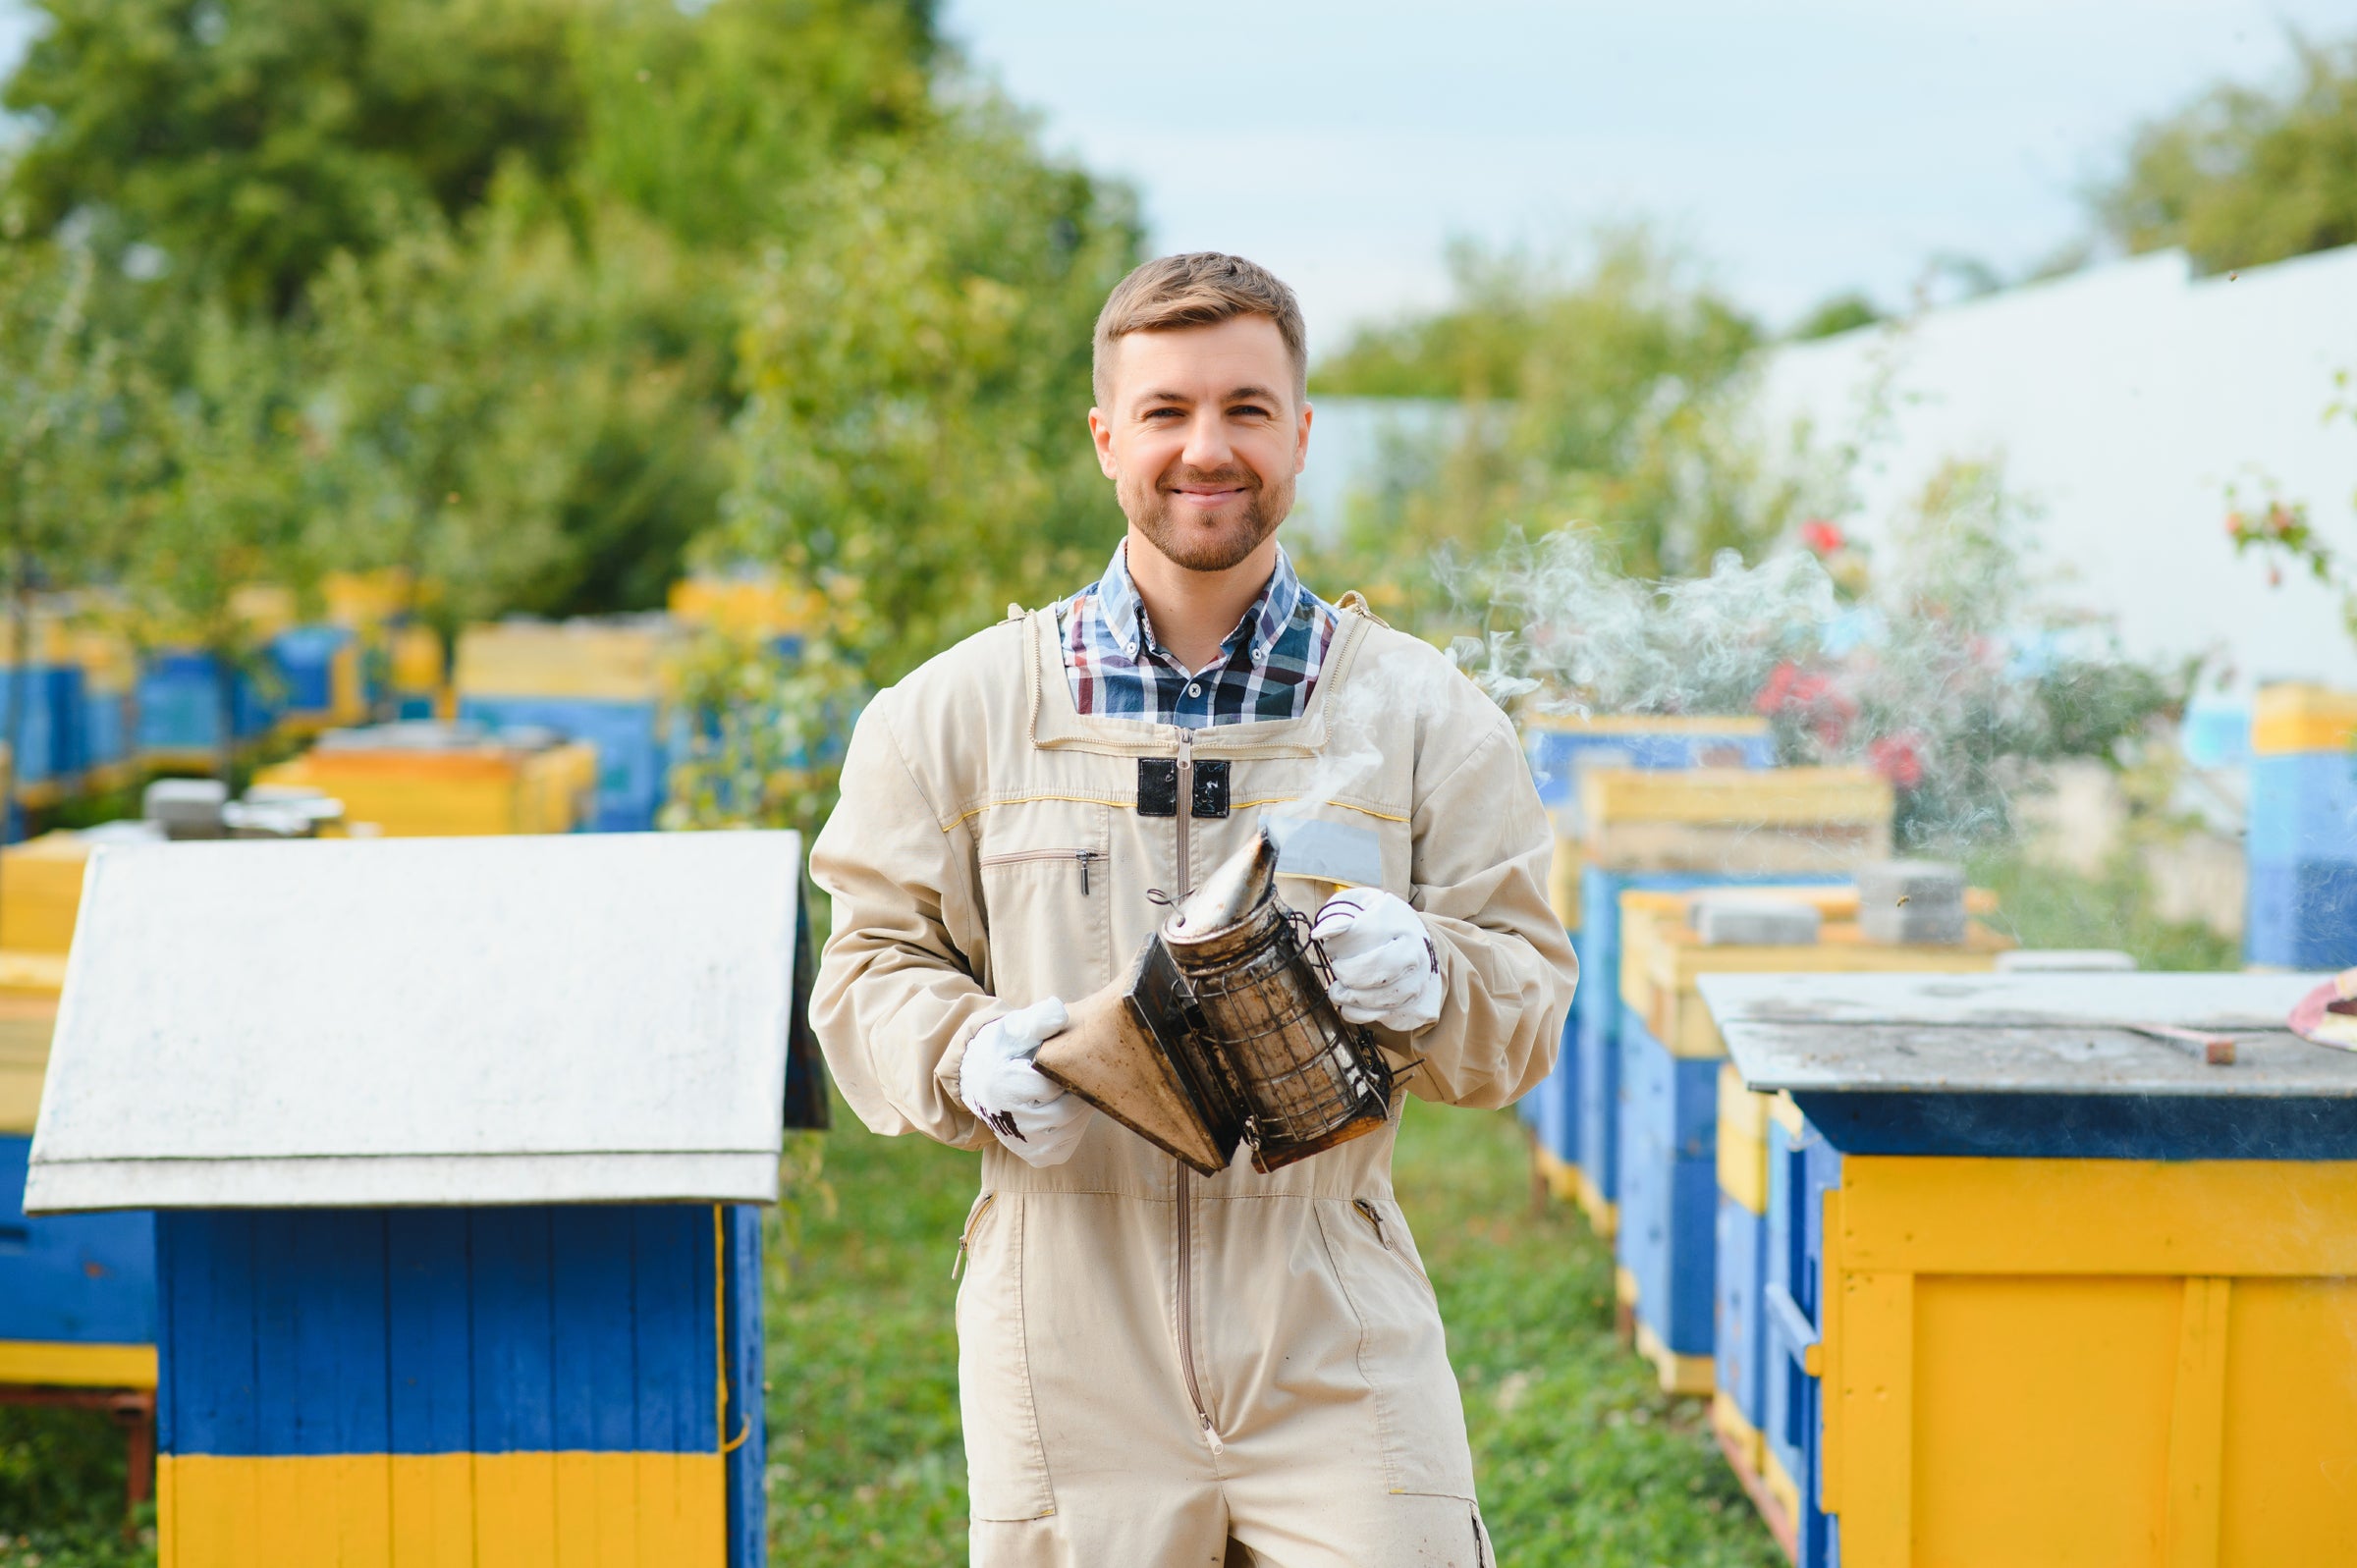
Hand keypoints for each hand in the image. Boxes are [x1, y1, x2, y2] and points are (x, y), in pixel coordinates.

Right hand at [960, 998, 1092, 1166]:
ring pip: (1070, 1130)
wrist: (982, 1078)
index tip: (1068, 1061)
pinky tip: (1063, 1110)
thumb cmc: (1008, 1048)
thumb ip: (1040, 1018)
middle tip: (1082, 1077)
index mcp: (1006, 1085)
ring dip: (1079, 1111)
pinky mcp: (1033, 1155)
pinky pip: (1064, 1147)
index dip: (1067, 1072)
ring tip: (1071, 1091)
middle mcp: (1011, 1119)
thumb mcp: (1017, 1026)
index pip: (1053, 1086)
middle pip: (1066, 1113)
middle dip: (1079, 1094)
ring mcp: (1022, 1142)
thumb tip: (1061, 1016)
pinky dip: (1072, 1129)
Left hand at [1312, 887, 1443, 1032]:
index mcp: (1402, 924)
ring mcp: (1418, 983)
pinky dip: (1357, 1013)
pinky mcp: (1415, 1008)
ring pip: (1378, 999)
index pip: (1363, 936)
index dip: (1338, 945)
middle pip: (1375, 972)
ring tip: (1338, 989)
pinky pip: (1382, 1017)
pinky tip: (1349, 1002)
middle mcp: (1415, 954)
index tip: (1330, 947)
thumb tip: (1319, 934)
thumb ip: (1340, 916)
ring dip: (1349, 996)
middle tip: (1336, 969)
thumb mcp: (1364, 906)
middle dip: (1346, 974)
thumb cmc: (1382, 924)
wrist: (1419, 944)